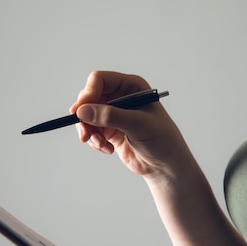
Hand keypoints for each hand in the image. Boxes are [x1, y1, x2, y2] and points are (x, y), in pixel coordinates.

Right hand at [71, 71, 190, 180]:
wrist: (166, 165)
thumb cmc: (161, 140)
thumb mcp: (137, 124)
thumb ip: (110, 116)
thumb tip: (83, 111)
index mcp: (131, 86)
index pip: (100, 80)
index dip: (88, 94)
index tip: (80, 111)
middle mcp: (121, 97)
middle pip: (89, 98)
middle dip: (85, 117)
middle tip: (85, 134)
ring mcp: (114, 114)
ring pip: (87, 116)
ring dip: (89, 132)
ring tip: (101, 144)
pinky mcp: (110, 130)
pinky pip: (91, 131)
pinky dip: (95, 141)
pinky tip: (108, 149)